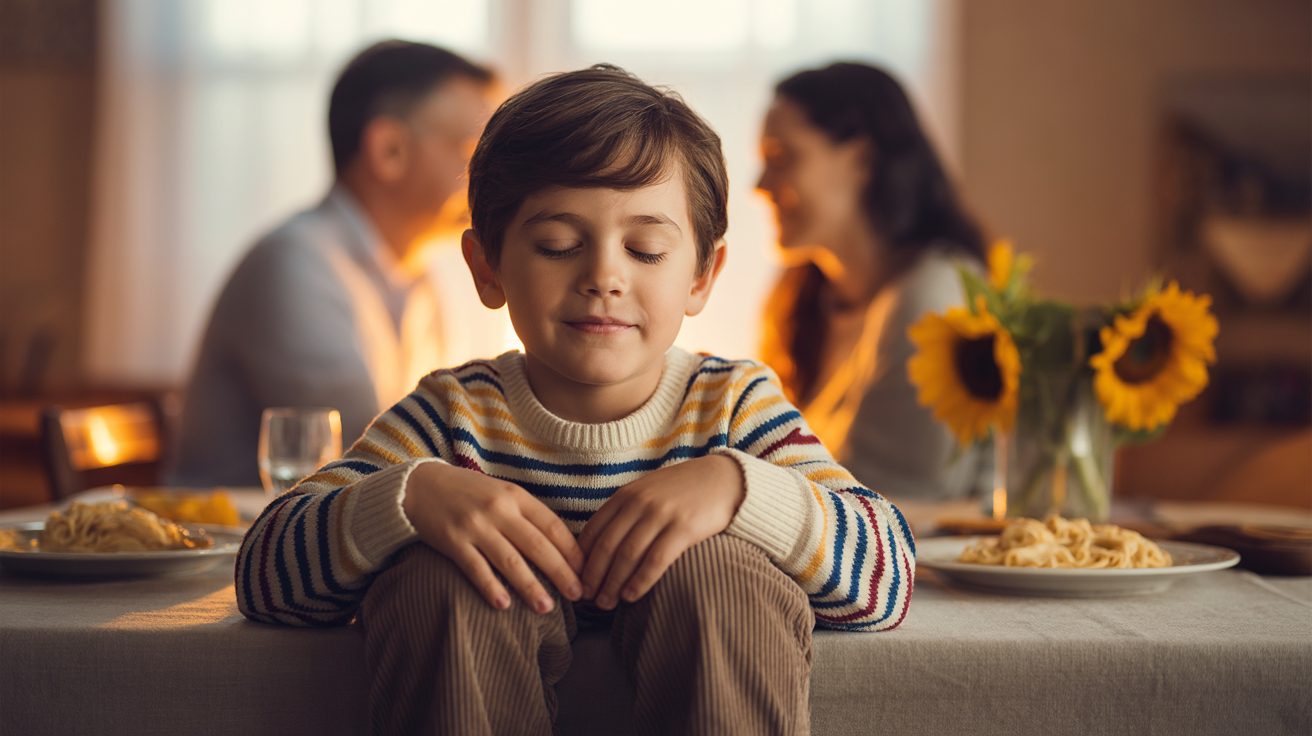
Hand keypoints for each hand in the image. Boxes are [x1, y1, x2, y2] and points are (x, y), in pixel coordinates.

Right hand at [402, 462, 583, 612]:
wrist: (421, 485)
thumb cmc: (469, 494)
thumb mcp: (502, 494)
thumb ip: (527, 515)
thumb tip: (561, 546)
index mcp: (515, 496)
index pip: (552, 525)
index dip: (571, 550)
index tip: (585, 571)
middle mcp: (498, 509)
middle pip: (537, 545)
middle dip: (561, 573)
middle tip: (577, 595)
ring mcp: (475, 526)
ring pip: (510, 561)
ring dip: (530, 587)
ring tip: (546, 608)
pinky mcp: (452, 541)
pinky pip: (476, 568)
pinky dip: (491, 587)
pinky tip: (504, 605)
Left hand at [577, 454, 744, 609]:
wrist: (724, 479)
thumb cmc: (683, 492)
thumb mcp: (648, 492)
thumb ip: (625, 512)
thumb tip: (599, 547)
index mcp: (626, 495)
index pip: (593, 531)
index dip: (581, 559)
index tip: (575, 580)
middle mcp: (640, 503)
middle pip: (607, 546)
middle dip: (593, 577)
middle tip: (586, 599)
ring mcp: (661, 514)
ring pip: (627, 556)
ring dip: (612, 584)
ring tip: (605, 604)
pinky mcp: (684, 528)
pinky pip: (655, 560)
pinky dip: (640, 581)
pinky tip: (631, 596)